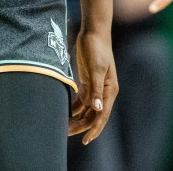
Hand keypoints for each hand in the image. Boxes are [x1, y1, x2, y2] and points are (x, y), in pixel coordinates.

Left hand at [69, 29, 116, 143]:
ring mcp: (96, 87)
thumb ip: (96, 88)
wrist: (93, 32)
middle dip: (81, 126)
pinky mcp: (88, 82)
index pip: (102, 115)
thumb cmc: (97, 48)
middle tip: (65, 133)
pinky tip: (64, 114)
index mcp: (110, 91)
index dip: (94, 129)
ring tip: (63, 127)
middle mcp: (104, 92)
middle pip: (93, 115)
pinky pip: (81, 101)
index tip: (85, 141)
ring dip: (77, 119)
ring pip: (87, 110)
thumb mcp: (96, 68)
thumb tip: (98, 108)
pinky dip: (74, 108)